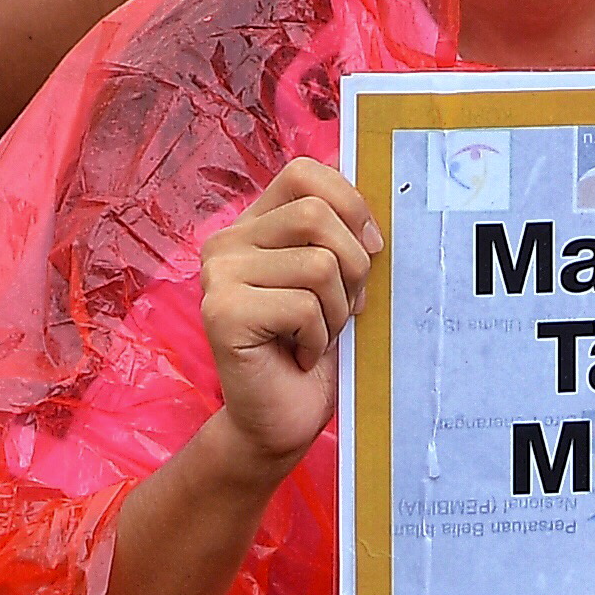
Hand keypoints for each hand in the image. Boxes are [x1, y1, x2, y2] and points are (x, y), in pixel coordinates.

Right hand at [197, 157, 381, 466]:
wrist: (280, 421)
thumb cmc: (314, 347)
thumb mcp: (335, 279)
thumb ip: (341, 234)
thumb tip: (378, 190)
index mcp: (252, 224)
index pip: (304, 173)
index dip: (350, 203)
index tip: (370, 248)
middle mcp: (225, 242)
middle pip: (316, 216)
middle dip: (353, 268)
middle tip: (343, 310)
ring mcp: (216, 276)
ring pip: (318, 264)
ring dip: (336, 311)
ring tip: (316, 336)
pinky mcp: (221, 313)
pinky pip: (304, 306)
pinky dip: (318, 338)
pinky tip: (298, 356)